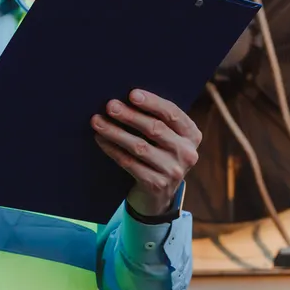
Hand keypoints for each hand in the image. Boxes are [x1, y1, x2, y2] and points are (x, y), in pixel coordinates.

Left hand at [91, 89, 201, 217]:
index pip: (173, 114)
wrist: (158, 195)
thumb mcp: (168, 139)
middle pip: (155, 129)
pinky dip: (113, 150)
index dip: (152, 103)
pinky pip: (130, 163)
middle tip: (110, 105)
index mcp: (192, 135)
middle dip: (129, 115)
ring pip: (139, 146)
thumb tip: (126, 98)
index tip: (132, 94)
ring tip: (98, 121)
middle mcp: (187, 153)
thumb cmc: (159, 155)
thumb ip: (158, 120)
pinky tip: (101, 140)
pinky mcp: (157, 185)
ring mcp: (173, 171)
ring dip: (115, 132)